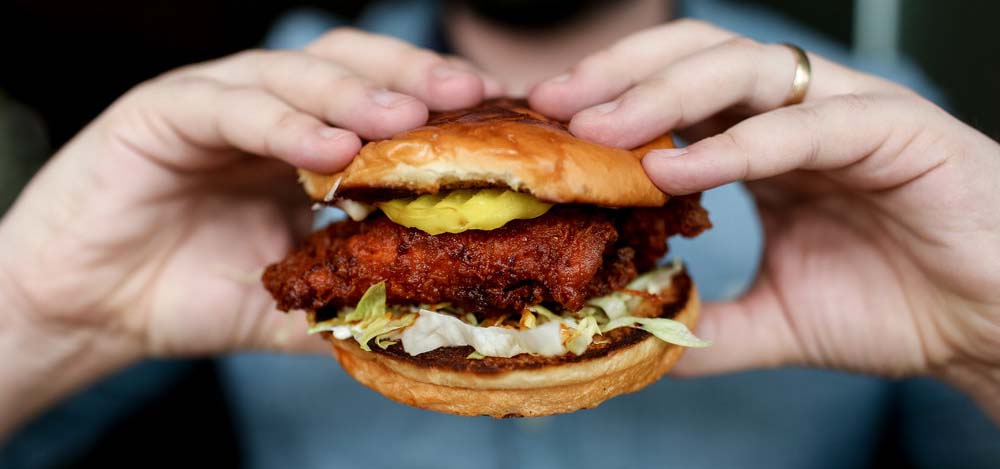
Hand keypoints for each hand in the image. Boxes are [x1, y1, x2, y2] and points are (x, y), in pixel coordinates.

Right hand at [0, 28, 500, 434]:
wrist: (91, 308)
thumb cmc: (191, 292)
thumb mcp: (294, 295)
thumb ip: (353, 295)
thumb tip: (431, 316)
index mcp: (304, 139)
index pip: (381, 99)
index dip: (435, 103)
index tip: (495, 119)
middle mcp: (268, 108)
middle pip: (352, 66)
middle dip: (412, 77)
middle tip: (468, 96)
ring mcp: (217, 100)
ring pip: (297, 74)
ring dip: (356, 95)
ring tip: (407, 120)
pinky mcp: (164, 110)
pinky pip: (232, 105)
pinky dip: (283, 123)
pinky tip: (327, 150)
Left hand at [530, 20, 999, 417]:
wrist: (993, 326)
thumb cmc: (899, 304)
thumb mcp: (778, 318)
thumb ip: (712, 322)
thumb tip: (646, 341)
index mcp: (765, 141)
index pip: (674, 94)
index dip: (609, 100)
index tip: (545, 127)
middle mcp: (798, 111)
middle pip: (694, 58)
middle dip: (617, 76)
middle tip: (550, 108)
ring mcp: (846, 110)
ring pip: (743, 71)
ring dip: (662, 96)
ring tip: (597, 129)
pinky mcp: (897, 128)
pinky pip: (804, 124)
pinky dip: (738, 145)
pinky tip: (679, 170)